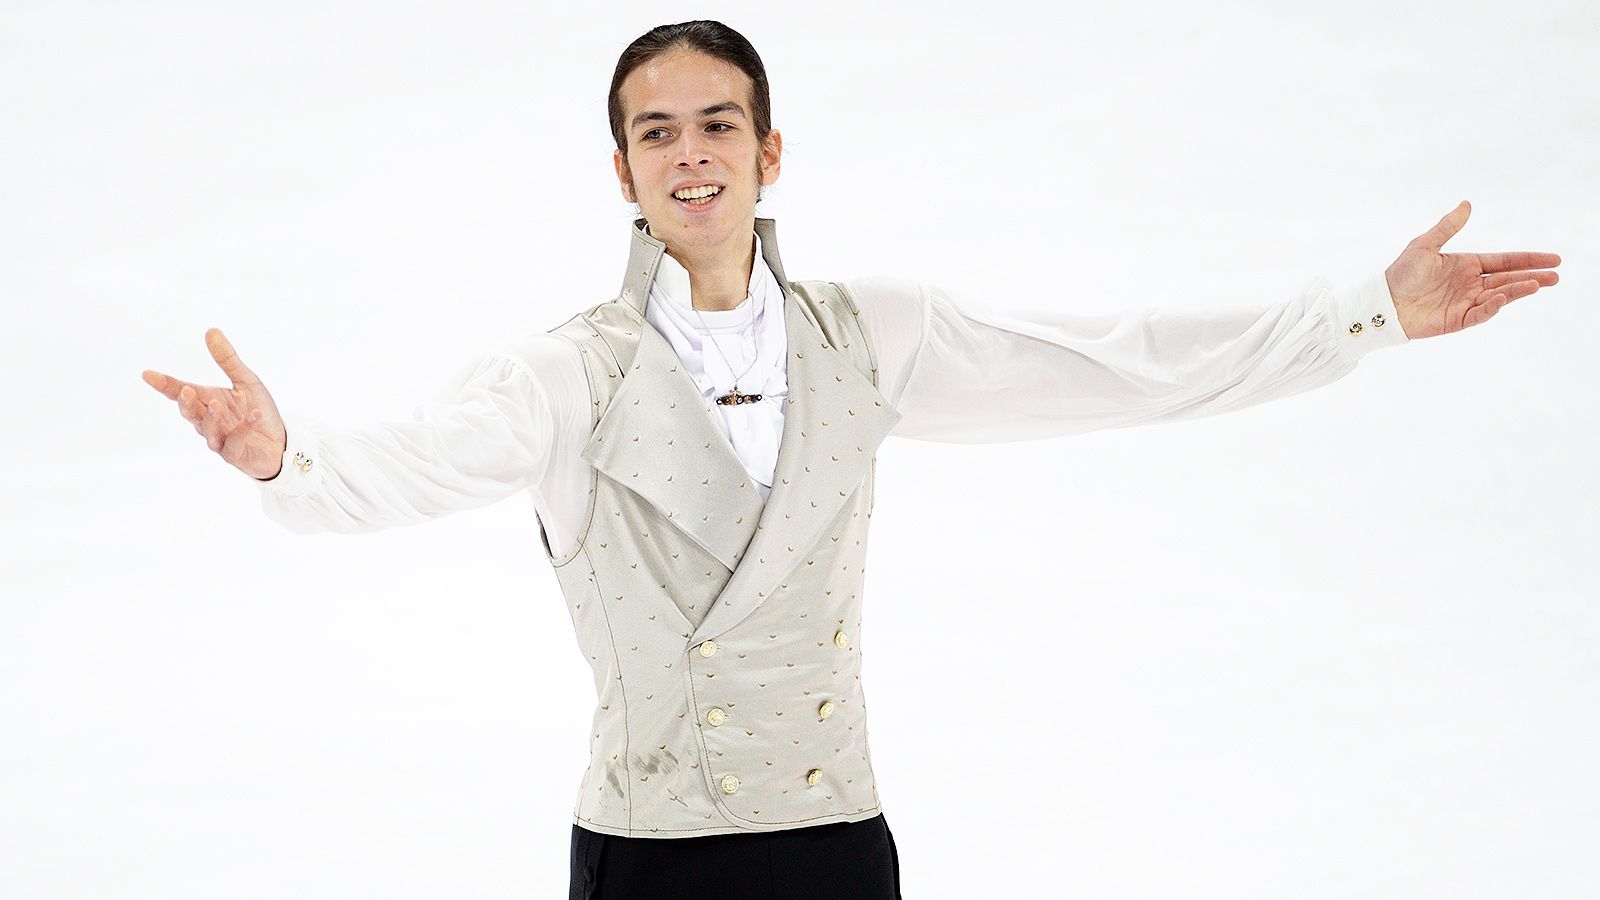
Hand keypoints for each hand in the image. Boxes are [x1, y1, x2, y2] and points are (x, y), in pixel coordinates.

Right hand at [142, 328, 288, 479]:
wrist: (280, 442)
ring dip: (211, 418)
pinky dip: (244, 428)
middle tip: (185, 390)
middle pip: (190, 412)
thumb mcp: (246, 381)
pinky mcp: (235, 454)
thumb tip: (211, 330)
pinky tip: (254, 415)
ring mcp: (220, 439)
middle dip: (186, 402)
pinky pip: (235, 441)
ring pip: (208, 430)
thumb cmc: (258, 410)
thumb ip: (227, 359)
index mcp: (207, 400)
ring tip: (216, 404)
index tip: (147, 374)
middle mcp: (208, 421)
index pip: (180, 391)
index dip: (164, 384)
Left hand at [1384, 200, 1560, 339]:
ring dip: (1518, 290)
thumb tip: (1467, 204)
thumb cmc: (1401, 272)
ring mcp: (1466, 302)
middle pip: (1508, 279)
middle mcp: (1471, 283)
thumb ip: (1448, 226)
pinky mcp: (1457, 320)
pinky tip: (1502, 298)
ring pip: (1499, 295)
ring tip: (1538, 285)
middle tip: (1556, 276)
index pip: (1505, 260)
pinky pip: (1480, 313)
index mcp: (1467, 264)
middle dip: (1532, 277)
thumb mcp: (1425, 245)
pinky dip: (1492, 307)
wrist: (1382, 303)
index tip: (1553, 259)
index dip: (1528, 259)